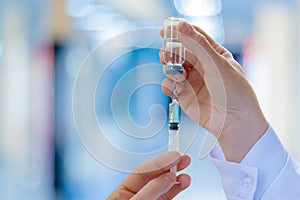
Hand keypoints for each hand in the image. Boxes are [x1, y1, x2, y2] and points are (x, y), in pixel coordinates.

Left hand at [107, 151, 190, 199]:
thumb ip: (150, 190)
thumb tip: (168, 177)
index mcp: (122, 192)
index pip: (142, 171)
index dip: (159, 162)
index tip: (174, 155)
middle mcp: (135, 194)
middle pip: (154, 176)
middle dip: (169, 165)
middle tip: (183, 157)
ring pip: (163, 186)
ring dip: (176, 177)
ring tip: (186, 170)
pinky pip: (167, 196)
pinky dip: (176, 189)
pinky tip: (183, 182)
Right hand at [160, 21, 267, 161]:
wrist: (234, 122)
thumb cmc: (234, 92)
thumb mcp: (217, 64)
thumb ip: (197, 45)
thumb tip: (180, 25)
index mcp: (213, 54)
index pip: (194, 37)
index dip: (179, 31)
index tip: (165, 29)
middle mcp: (201, 65)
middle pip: (178, 51)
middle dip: (170, 51)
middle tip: (168, 55)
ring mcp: (191, 80)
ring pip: (170, 67)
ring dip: (169, 68)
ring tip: (178, 75)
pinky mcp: (183, 94)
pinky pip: (168, 84)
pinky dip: (169, 84)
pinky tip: (178, 87)